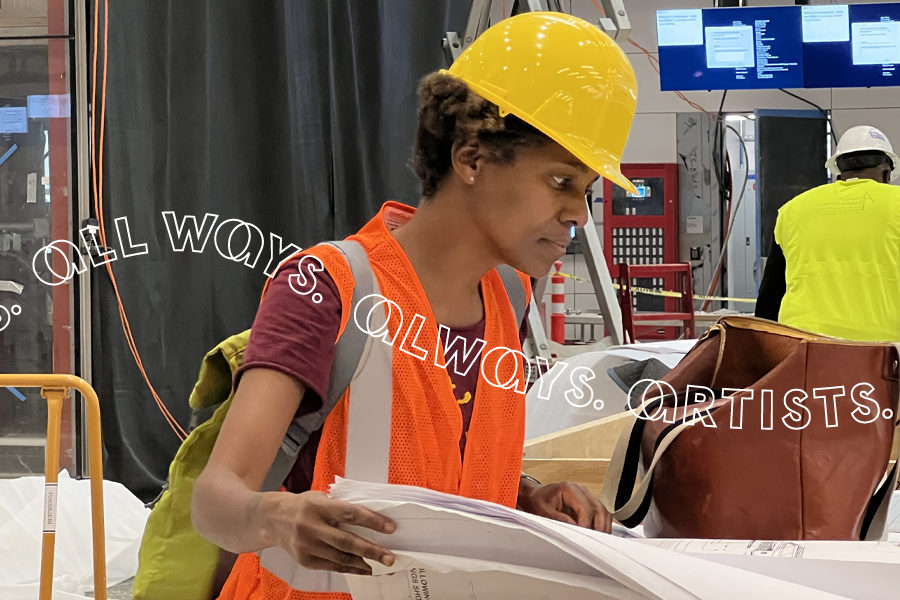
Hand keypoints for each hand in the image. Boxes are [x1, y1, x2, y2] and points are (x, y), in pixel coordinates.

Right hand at [267, 491, 395, 574]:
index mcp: (318, 506)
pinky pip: (332, 566)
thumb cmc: (302, 505)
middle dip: (371, 550)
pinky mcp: (305, 560)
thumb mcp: (320, 498)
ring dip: (364, 563)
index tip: (390, 527)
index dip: (371, 521)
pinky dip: (350, 568)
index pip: (349, 513)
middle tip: (390, 556)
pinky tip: (364, 568)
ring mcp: (307, 546)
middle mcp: (311, 527)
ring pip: (340, 557)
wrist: (271, 520)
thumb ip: (341, 506)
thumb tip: (371, 516)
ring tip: (382, 566)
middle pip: (346, 541)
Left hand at [517, 481, 611, 532]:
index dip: (586, 520)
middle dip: (599, 525)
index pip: (584, 506)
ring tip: (599, 540)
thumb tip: (574, 527)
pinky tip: (599, 535)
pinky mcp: (589, 504)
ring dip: (603, 526)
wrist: (536, 496)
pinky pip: (601, 514)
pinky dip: (602, 524)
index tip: (584, 532)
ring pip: (602, 511)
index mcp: (569, 489)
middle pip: (598, 507)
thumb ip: (559, 519)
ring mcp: (586, 496)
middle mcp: (581, 490)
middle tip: (595, 540)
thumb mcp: (544, 511)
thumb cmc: (538, 501)